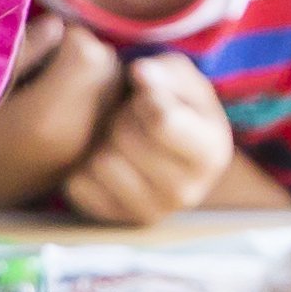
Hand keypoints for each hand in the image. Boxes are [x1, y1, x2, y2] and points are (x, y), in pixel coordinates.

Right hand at [0, 7, 121, 206]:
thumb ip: (20, 50)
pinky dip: (84, 105)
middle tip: (40, 60)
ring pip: (109, 96)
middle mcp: (76, 142)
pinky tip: (48, 109)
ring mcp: (78, 159)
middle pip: (108, 74)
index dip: (65, 37)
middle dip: (81, 56)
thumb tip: (57, 25)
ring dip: (86, 79)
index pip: (90, 54)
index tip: (34, 42)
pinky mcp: (74, 168)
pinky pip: (99, 120)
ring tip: (45, 84)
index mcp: (49, 119)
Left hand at [64, 52, 238, 223]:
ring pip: (102, 163)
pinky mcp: (114, 220)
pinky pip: (79, 185)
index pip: (162, 121)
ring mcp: (151, 212)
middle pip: (126, 139)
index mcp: (211, 152)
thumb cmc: (170, 105)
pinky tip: (101, 159)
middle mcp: (187, 191)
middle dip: (122, 118)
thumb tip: (141, 73)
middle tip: (130, 117)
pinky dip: (82, 167)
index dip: (145, 98)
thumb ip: (164, 71)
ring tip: (117, 137)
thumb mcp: (178, 78)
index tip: (145, 93)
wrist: (153, 148)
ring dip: (101, 142)